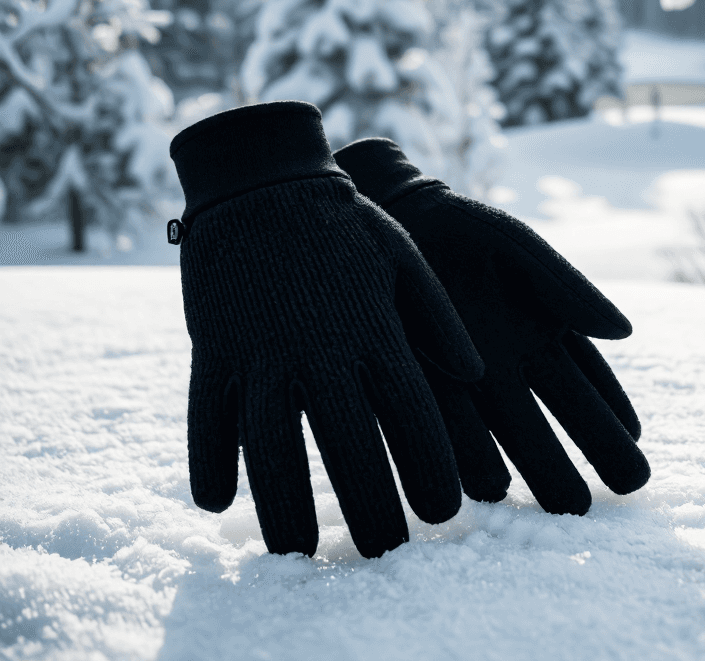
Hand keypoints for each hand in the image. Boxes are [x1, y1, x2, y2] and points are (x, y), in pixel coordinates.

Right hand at [169, 104, 481, 557]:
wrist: (265, 179)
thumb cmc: (345, 223)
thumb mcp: (405, 256)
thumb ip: (438, 318)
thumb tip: (475, 375)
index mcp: (375, 325)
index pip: (412, 415)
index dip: (430, 470)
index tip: (444, 513)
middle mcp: (320, 344)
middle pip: (347, 446)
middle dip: (369, 507)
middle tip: (384, 548)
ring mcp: (261, 345)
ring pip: (270, 445)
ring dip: (283, 506)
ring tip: (297, 550)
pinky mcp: (212, 343)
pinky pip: (205, 415)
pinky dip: (209, 460)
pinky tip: (217, 500)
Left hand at [333, 138, 648, 515]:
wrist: (395, 218)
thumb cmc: (466, 230)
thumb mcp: (520, 248)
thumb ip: (566, 286)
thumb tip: (625, 331)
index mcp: (545, 334)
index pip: (591, 389)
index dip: (614, 421)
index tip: (637, 451)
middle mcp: (512, 370)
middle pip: (556, 425)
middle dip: (584, 461)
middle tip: (613, 493)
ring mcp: (470, 385)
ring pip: (509, 440)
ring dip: (537, 470)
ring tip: (563, 500)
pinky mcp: (425, 389)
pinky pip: (453, 431)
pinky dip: (473, 457)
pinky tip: (491, 480)